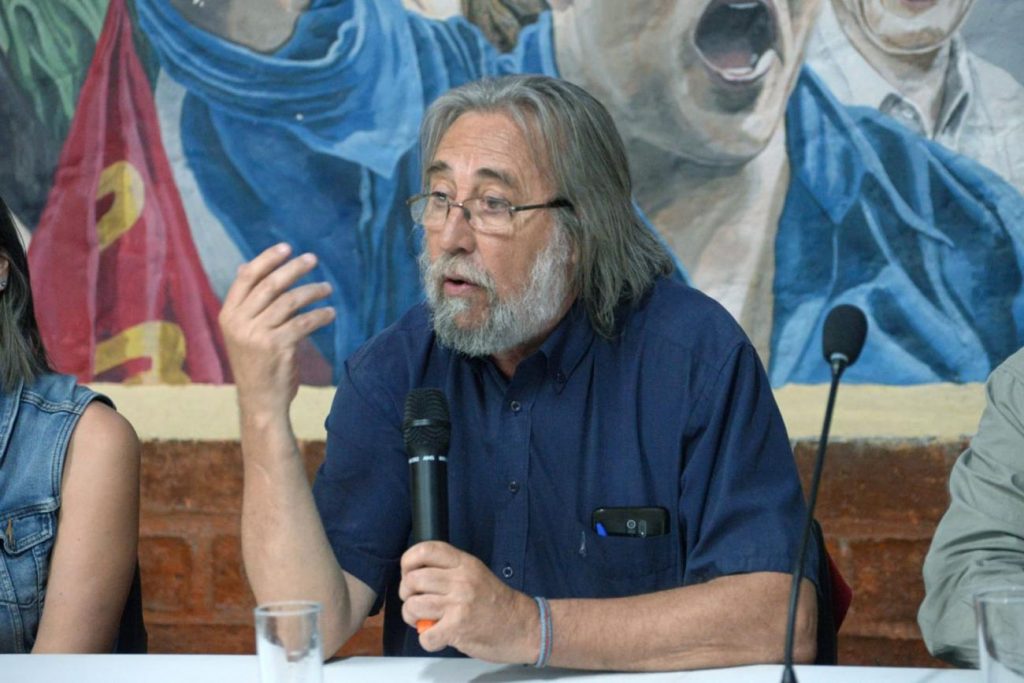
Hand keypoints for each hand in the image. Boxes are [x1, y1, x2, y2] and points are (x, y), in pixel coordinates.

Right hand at [218, 243, 333, 419]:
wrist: (260, 400)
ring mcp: (257, 334)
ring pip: (290, 301)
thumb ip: (247, 302)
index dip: (267, 259)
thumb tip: (246, 265)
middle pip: (271, 284)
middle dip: (294, 268)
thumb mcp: (242, 331)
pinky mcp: (277, 346)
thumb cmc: (255, 362)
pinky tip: (331, 313)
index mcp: (228, 315)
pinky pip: (304, 322)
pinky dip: (321, 315)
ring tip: (327, 288)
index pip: (246, 278)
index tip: (287, 247)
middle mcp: (239, 322)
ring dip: (313, 291)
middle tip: (313, 259)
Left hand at [399, 541, 538, 663]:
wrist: (523, 627)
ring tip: (423, 620)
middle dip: (407, 594)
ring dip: (412, 617)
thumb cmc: (497, 604)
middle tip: (415, 601)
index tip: (408, 572)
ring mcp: (459, 603)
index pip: (427, 550)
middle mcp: (461, 580)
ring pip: (414, 606)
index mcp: (465, 563)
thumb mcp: (476, 575)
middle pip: (414, 579)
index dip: (408, 561)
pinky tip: (437, 636)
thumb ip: (449, 572)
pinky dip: (427, 639)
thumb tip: (416, 576)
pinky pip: (425, 635)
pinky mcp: (458, 627)